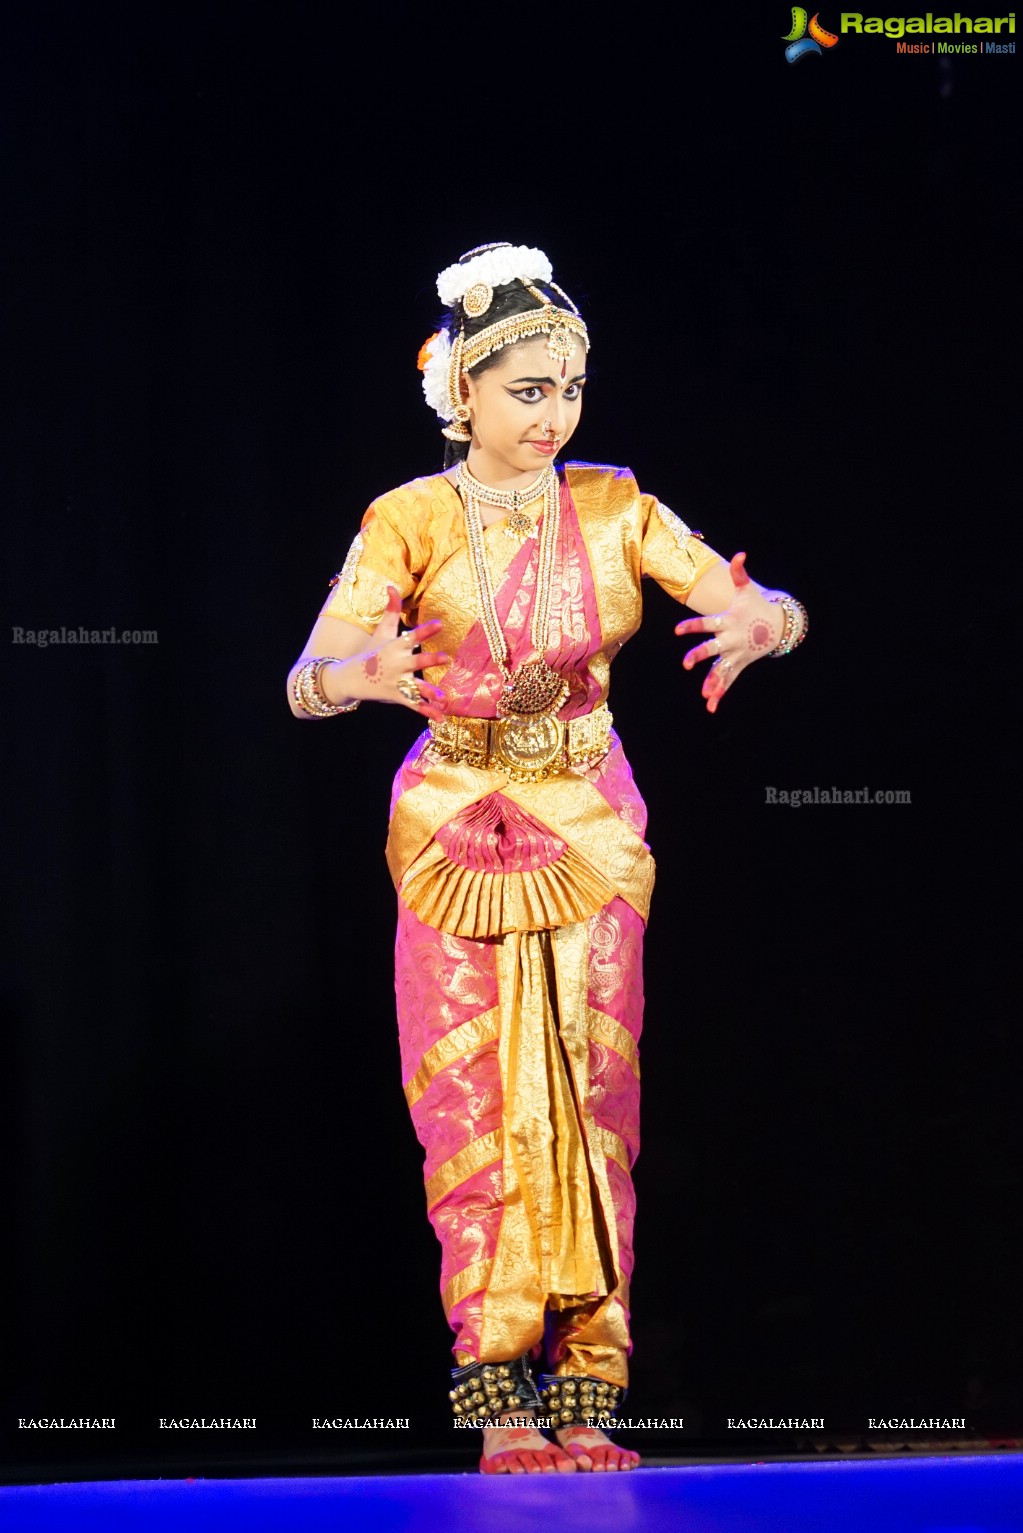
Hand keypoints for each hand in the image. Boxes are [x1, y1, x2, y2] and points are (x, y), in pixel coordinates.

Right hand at [325, 586, 449, 720]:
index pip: (412, 636)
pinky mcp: (398, 697)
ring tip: (443, 698)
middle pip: (416, 661)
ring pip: (416, 687)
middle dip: (431, 660)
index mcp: (394, 647)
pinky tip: (441, 717)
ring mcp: (397, 682)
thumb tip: (391, 586)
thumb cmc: (370, 652)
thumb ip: (391, 611)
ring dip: (429, 692)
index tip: (440, 624)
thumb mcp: (381, 632)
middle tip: (446, 657)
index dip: (426, 630)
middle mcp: (397, 664)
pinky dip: (427, 712)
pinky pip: (414, 706)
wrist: (349, 679)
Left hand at [674, 552, 782, 713]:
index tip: (677, 631)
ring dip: (713, 682)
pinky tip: (710, 707)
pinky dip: (720, 693)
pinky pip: (729, 681)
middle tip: (687, 664)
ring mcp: (736, 654)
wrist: (780, 625)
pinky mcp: (740, 664)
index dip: (692, 626)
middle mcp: (731, 640)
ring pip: (722, 670)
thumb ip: (739, 573)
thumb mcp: (747, 590)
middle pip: (713, 649)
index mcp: (728, 622)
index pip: (706, 623)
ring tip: (704, 695)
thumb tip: (740, 553)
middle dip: (700, 655)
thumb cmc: (756, 605)